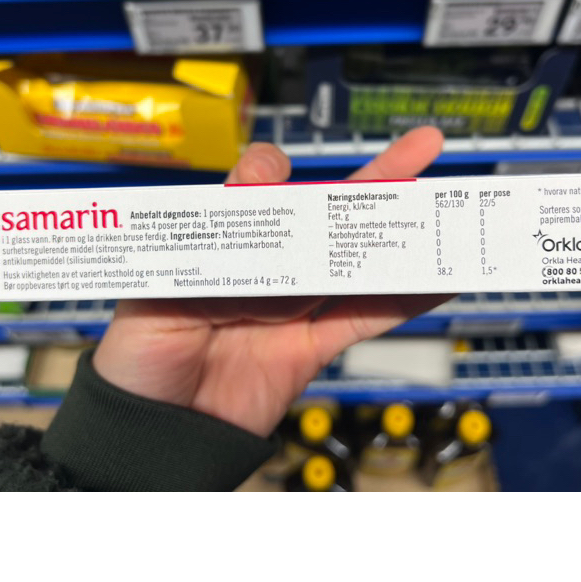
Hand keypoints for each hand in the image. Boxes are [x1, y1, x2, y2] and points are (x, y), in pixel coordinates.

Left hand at [94, 126, 446, 436]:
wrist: (154, 435)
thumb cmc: (138, 357)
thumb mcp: (161, 286)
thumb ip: (212, 231)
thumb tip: (257, 172)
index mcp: (227, 246)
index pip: (263, 193)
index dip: (277, 174)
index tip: (279, 170)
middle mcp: (268, 269)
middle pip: (327, 217)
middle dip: (377, 178)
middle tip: (422, 146)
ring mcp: (294, 307)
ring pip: (356, 261)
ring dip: (400, 236)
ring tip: (442, 210)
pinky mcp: (313, 347)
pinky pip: (364, 319)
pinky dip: (404, 300)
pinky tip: (437, 278)